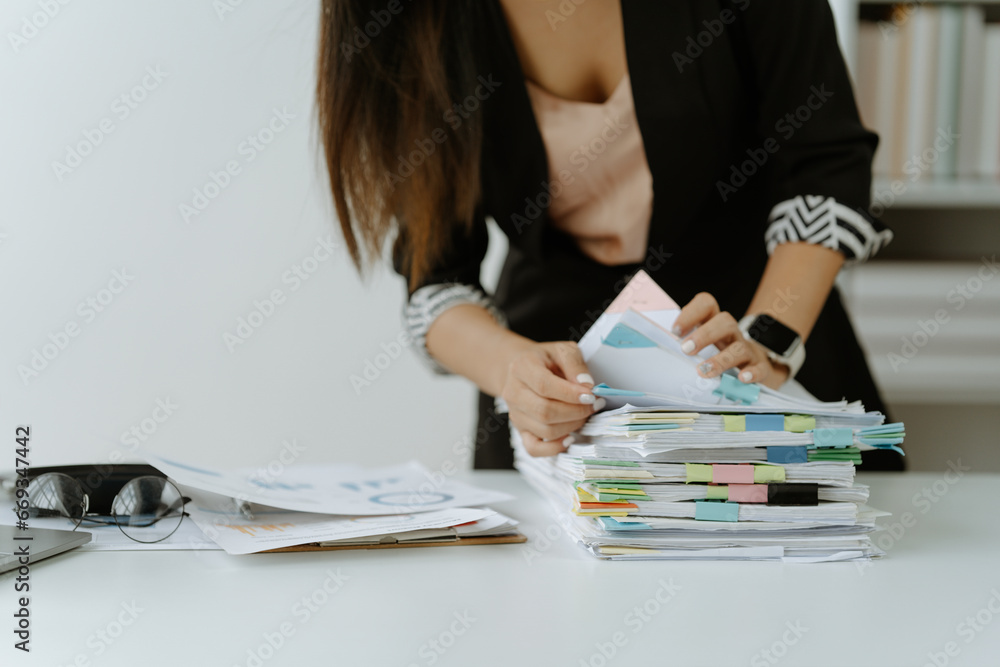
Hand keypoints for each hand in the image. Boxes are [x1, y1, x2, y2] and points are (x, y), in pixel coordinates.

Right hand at [501, 341, 604, 456]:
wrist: (523, 370)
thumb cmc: (546, 360)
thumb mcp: (562, 350)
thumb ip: (575, 364)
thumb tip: (587, 386)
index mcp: (522, 367)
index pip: (544, 385)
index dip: (570, 394)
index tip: (591, 395)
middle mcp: (514, 392)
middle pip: (544, 411)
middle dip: (575, 412)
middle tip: (594, 405)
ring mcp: (515, 414)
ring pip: (545, 430)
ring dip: (571, 426)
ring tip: (584, 414)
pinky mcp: (520, 430)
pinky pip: (534, 448)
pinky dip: (554, 448)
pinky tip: (569, 438)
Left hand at [672, 293, 789, 389]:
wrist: (752, 368)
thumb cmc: (717, 356)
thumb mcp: (701, 347)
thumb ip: (685, 345)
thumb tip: (659, 350)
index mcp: (714, 323)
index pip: (707, 304)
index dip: (691, 313)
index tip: (675, 331)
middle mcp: (731, 333)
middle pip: (725, 322)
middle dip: (704, 335)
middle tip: (686, 350)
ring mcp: (747, 349)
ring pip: (739, 347)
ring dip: (721, 359)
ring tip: (704, 371)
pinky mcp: (759, 366)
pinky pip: (760, 367)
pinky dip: (752, 372)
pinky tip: (742, 378)